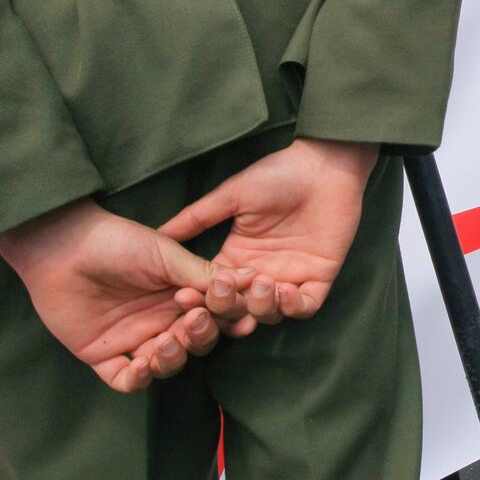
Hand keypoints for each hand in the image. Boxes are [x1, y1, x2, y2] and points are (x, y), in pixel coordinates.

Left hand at [0, 199, 235, 391]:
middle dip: (200, 336)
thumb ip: (204, 273)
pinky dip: (138, 379)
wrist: (63, 248)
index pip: (215, 314)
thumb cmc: (118, 242)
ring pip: (167, 364)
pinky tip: (141, 366)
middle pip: (196, 342)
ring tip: (163, 343)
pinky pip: (126, 380)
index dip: (228, 319)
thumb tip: (250, 278)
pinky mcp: (103, 354)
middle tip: (191, 321)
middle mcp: (161, 318)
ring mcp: (133, 337)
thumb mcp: (167, 255)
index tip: (238, 318)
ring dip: (172, 358)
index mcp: (181, 293)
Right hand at [161, 138, 376, 328]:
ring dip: (260, 307)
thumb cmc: (277, 174)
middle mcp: (258, 274)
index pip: (210, 290)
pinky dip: (292, 307)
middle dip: (226, 308)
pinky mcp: (319, 278)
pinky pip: (305, 307)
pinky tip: (283, 290)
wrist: (322, 166)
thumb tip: (156, 235)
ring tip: (259, 283)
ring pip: (268, 314)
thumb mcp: (231, 195)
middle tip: (222, 294)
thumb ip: (197, 218)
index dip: (197, 297)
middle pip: (236, 310)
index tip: (182, 295)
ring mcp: (289, 278)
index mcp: (235, 257)